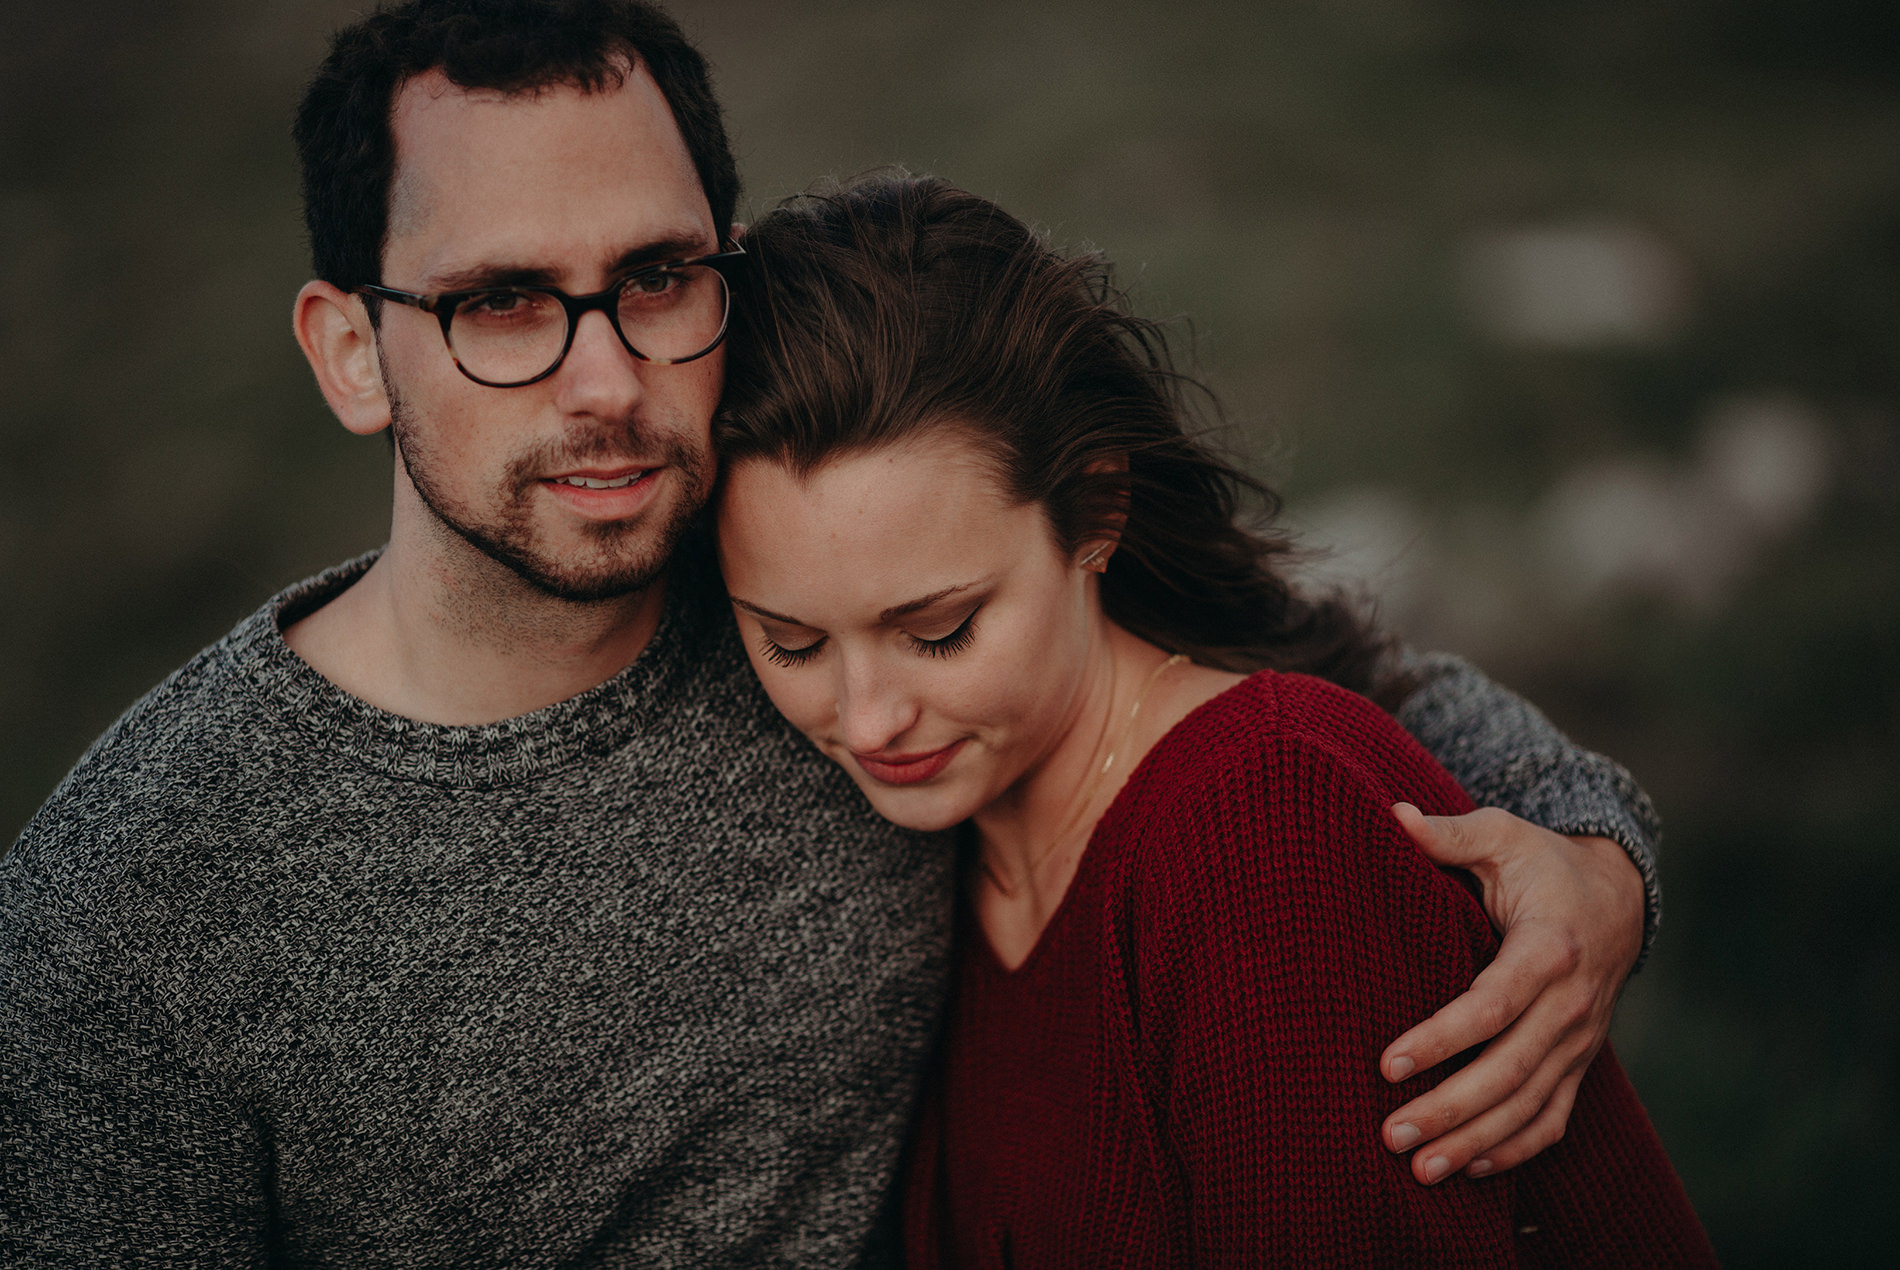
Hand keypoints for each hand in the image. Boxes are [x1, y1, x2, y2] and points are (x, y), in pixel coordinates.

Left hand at [1379, 803, 1644, 1183]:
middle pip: (1509, 1071)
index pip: (1493, 1005)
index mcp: (1550, 949)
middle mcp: (1571, 1005)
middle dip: (1450, 1109)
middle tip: (1390, 1133)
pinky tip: (1467, 1169)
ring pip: (1530, 1107)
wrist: (1617, 896)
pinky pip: (1553, 1119)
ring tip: (1418, 1169)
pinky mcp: (1579, 1062)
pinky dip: (1515, 1150)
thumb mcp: (1503, 835)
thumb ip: (1450, 833)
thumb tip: (1393, 815)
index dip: (1442, 1038)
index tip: (1388, 1064)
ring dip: (1475, 1142)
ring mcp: (1580, 1041)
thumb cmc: (1542, 863)